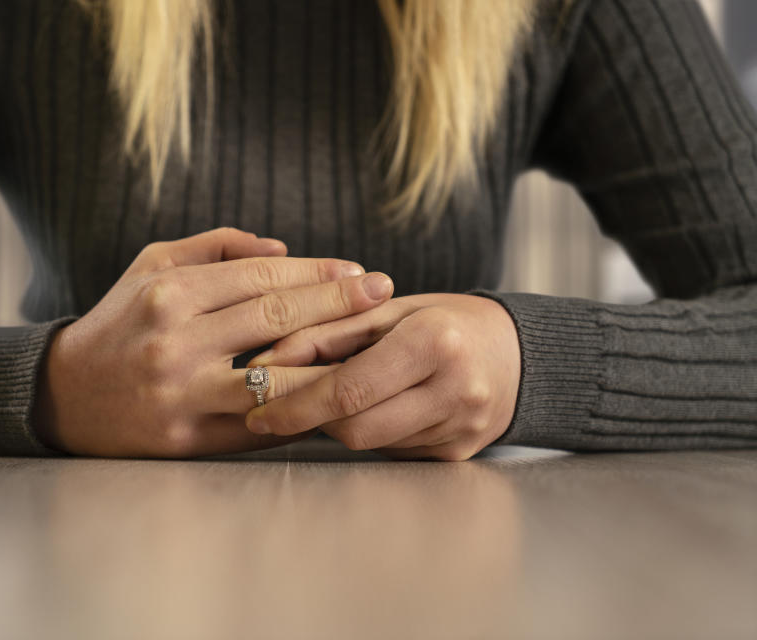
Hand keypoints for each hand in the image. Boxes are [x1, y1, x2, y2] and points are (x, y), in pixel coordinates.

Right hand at [33, 227, 394, 456]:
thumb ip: (215, 247)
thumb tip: (283, 249)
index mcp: (170, 294)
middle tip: (384, 293)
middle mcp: (177, 343)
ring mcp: (184, 396)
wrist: (63, 397)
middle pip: (278, 320)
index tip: (359, 271)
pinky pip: (260, 423)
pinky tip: (335, 394)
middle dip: (339, 304)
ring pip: (279, 378)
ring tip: (375, 348)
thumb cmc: (119, 322)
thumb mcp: (151, 266)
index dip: (318, 273)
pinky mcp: (188, 440)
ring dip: (333, 363)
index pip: (262, 277)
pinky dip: (300, 409)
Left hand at [244, 294, 519, 459]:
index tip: (255, 406)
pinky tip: (368, 409)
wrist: (517, 354)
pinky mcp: (456, 455)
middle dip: (307, 417)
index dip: (294, 402)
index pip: (347, 387)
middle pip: (353, 426)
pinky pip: (390, 450)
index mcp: (435, 342)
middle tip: (273, 405)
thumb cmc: (445, 321)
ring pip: (368, 442)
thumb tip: (265, 359)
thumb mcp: (388, 310)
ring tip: (321, 399)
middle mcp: (454, 390)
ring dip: (334, 424)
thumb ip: (325, 332)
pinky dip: (367, 430)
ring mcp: (459, 429)